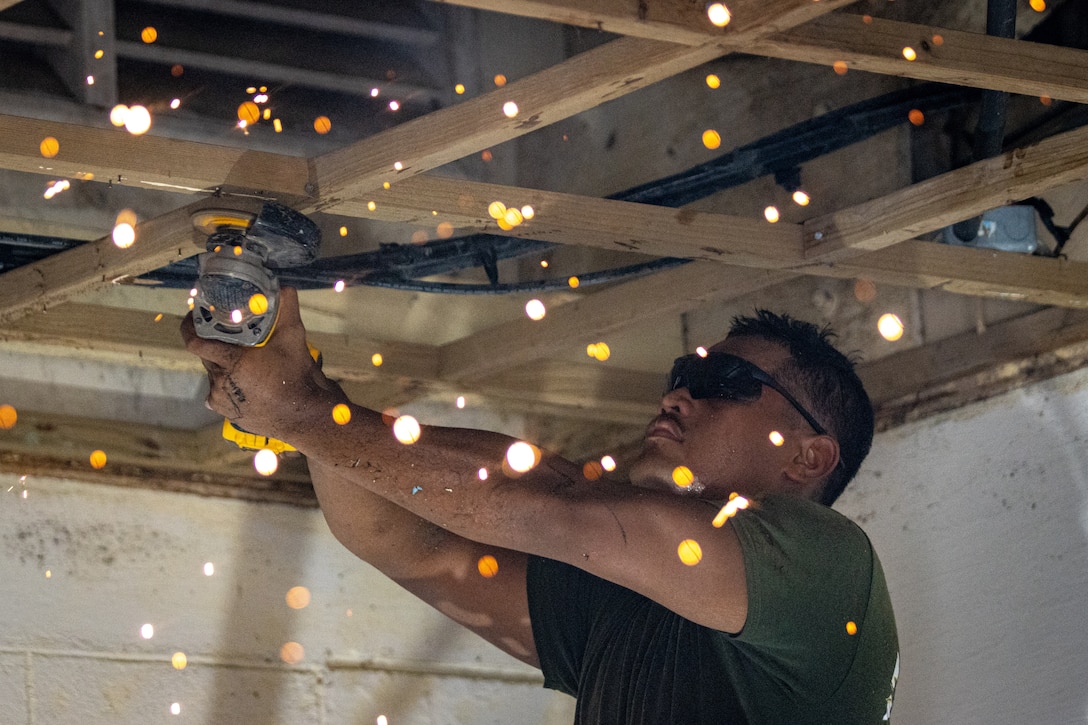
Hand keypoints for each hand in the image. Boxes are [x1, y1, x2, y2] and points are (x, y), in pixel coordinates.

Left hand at [181, 286, 338, 440]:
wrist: (305, 415)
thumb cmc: (297, 376)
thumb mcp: (294, 338)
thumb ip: (287, 309)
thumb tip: (286, 287)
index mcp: (230, 362)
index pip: (195, 342)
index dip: (189, 327)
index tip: (194, 316)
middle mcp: (220, 382)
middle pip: (206, 357)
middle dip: (214, 344)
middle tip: (229, 335)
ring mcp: (223, 400)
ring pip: (214, 375)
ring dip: (223, 365)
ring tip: (243, 361)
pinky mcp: (229, 414)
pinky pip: (220, 394)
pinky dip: (229, 385)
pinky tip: (245, 382)